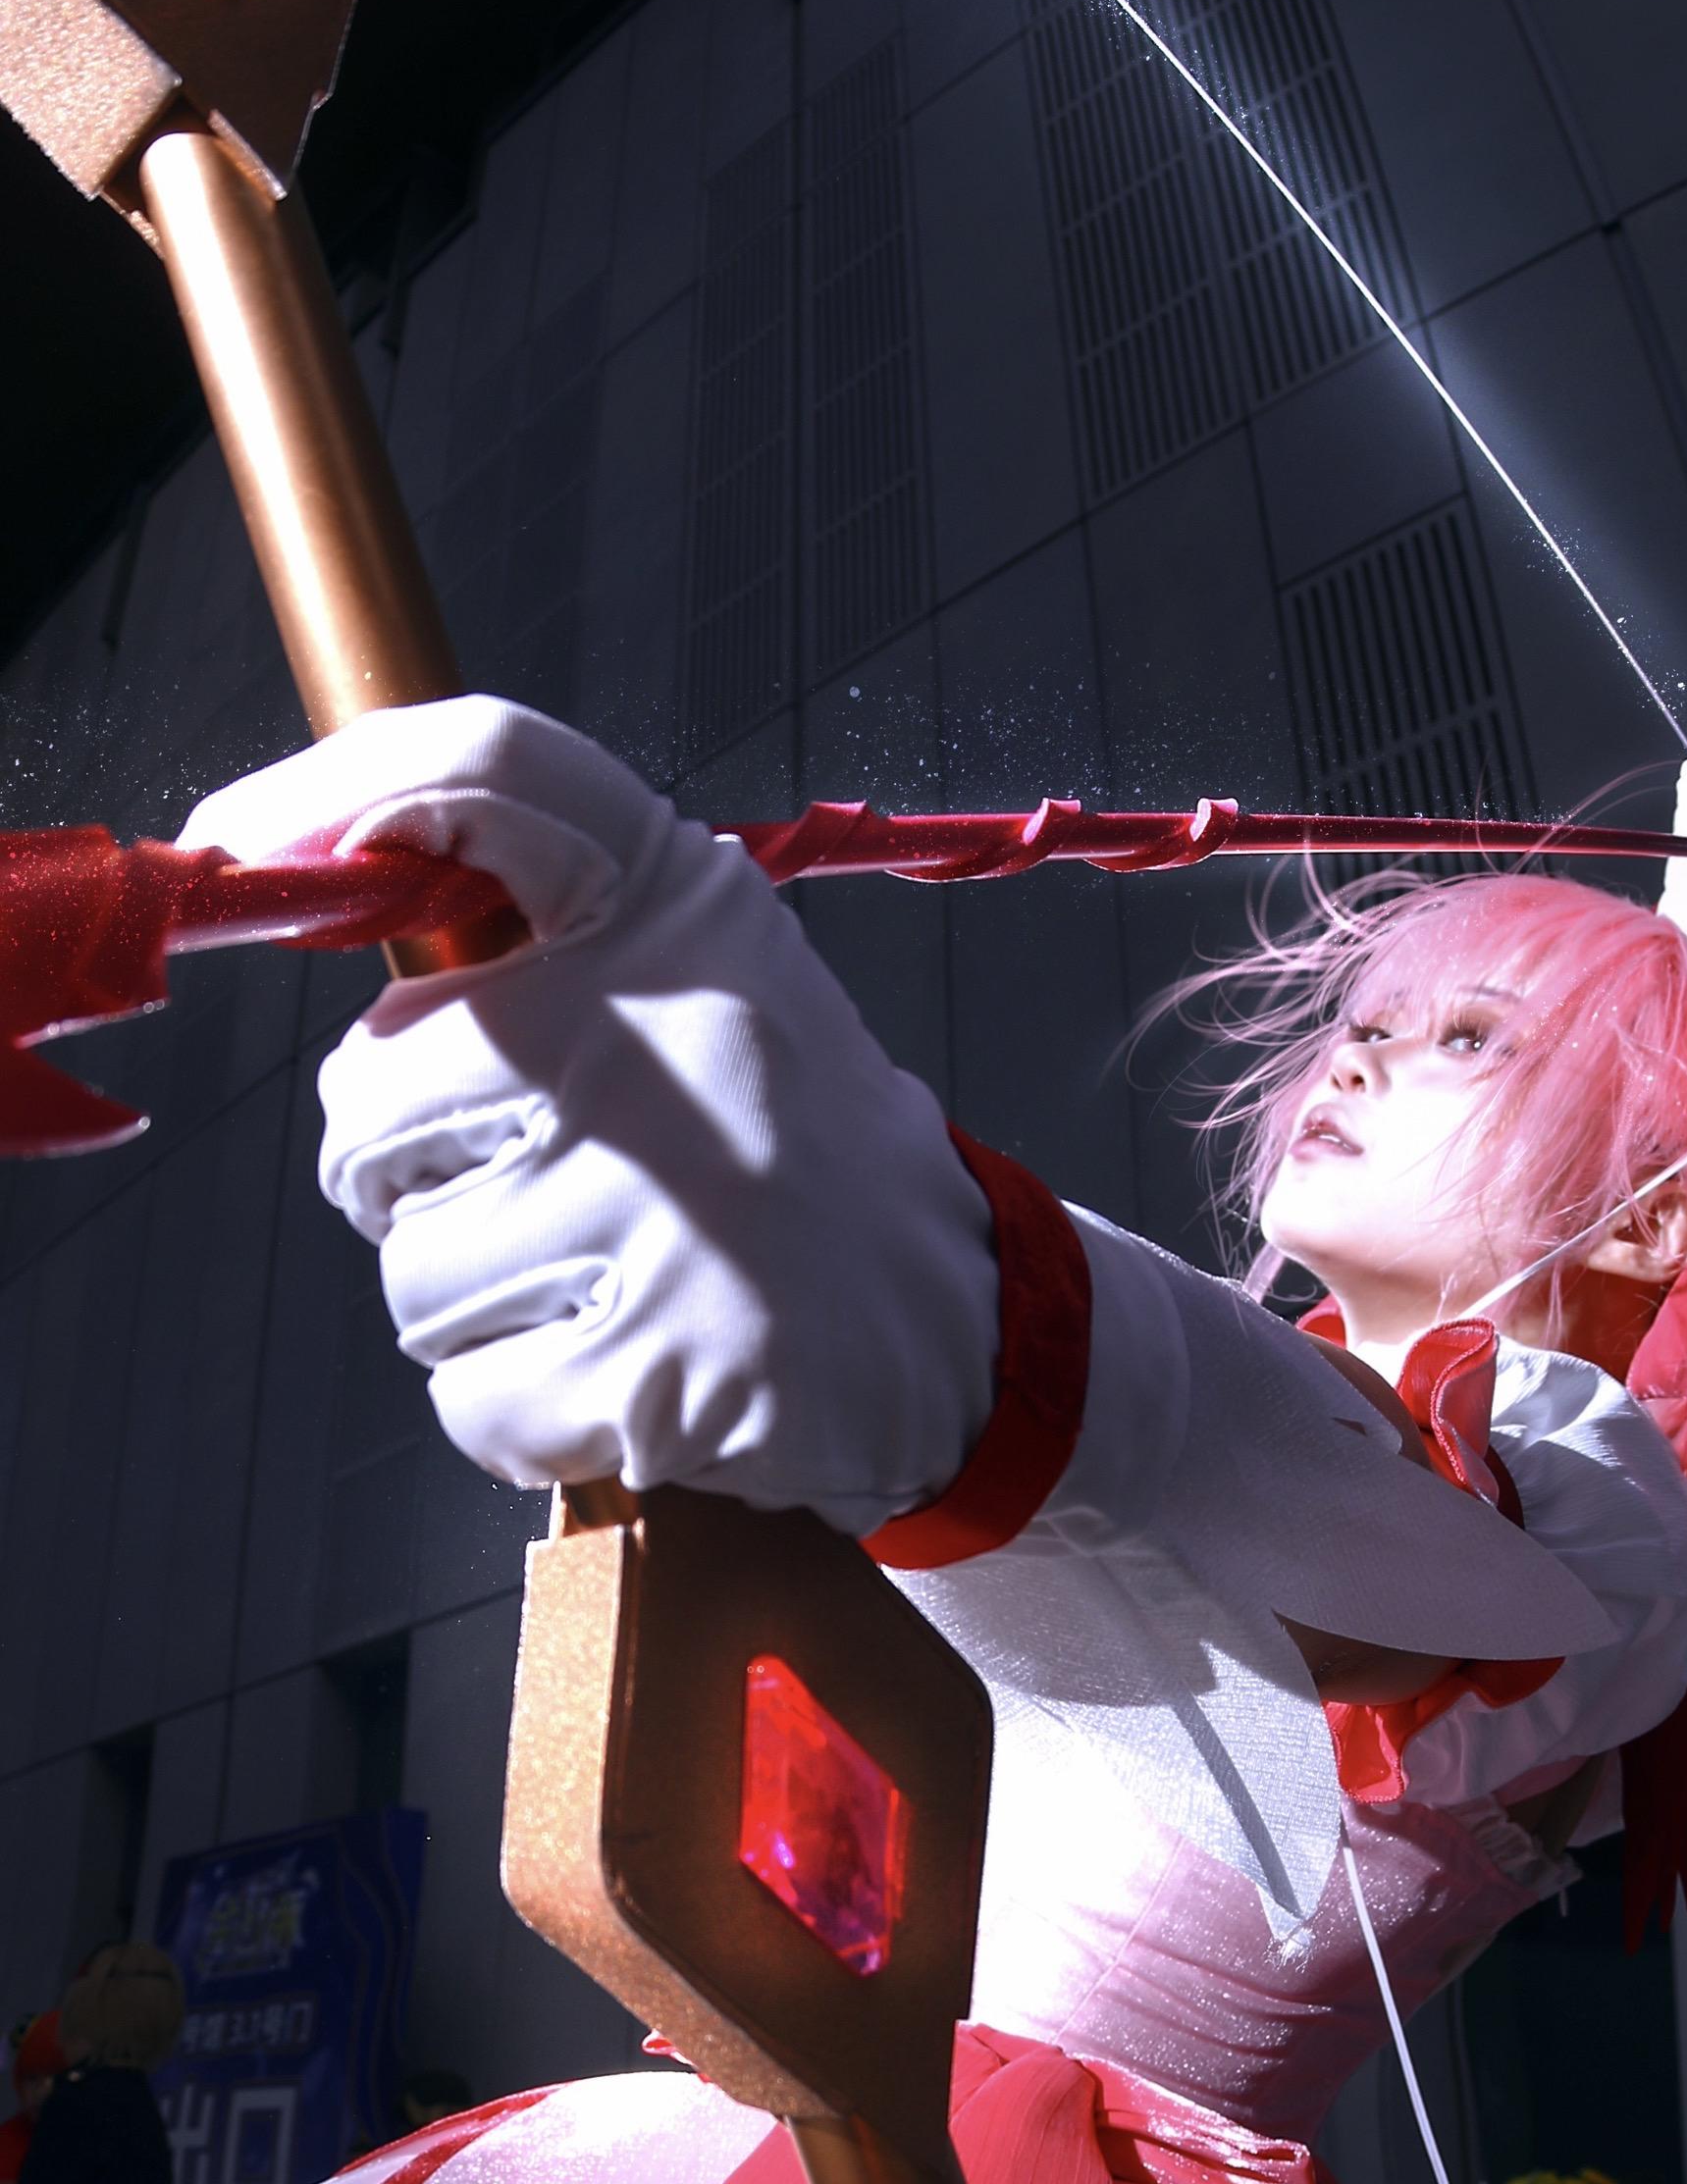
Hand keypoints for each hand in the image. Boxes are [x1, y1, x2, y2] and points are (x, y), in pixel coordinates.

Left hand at [178, 702, 997, 1523]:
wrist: (956, 1324)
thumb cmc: (778, 1142)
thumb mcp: (698, 969)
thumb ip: (533, 915)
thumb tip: (293, 870)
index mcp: (676, 914)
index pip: (484, 771)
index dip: (327, 796)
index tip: (234, 844)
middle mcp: (665, 1041)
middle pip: (367, 1096)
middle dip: (396, 1176)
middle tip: (507, 1194)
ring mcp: (666, 1211)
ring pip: (412, 1270)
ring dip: (469, 1306)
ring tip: (593, 1288)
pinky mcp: (664, 1368)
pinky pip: (472, 1398)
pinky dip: (518, 1412)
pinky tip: (611, 1376)